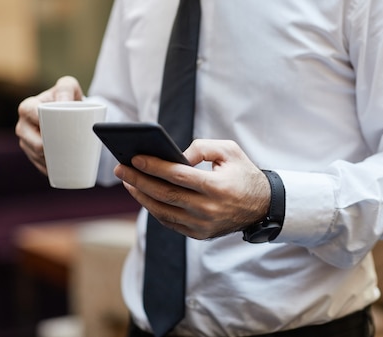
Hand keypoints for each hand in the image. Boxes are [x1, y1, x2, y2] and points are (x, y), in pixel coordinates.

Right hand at [15, 76, 83, 174]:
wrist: (72, 111)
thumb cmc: (68, 97)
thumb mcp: (69, 87)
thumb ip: (66, 88)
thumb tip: (62, 103)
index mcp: (29, 106)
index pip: (28, 112)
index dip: (38, 120)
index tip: (49, 126)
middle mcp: (24, 124)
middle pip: (29, 139)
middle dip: (41, 146)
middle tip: (60, 149)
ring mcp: (26, 140)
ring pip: (33, 154)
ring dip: (45, 160)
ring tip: (60, 160)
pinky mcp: (32, 153)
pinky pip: (38, 164)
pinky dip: (47, 168)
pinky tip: (55, 171)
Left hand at [114, 139, 270, 239]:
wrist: (262, 206)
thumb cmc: (243, 173)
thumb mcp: (229, 151)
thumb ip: (202, 147)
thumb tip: (175, 156)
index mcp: (218, 187)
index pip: (179, 176)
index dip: (154, 167)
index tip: (134, 158)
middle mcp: (209, 209)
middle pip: (165, 194)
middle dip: (139, 180)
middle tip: (121, 169)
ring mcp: (203, 225)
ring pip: (163, 211)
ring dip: (141, 196)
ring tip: (128, 182)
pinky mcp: (199, 234)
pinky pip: (169, 222)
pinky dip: (154, 208)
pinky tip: (144, 195)